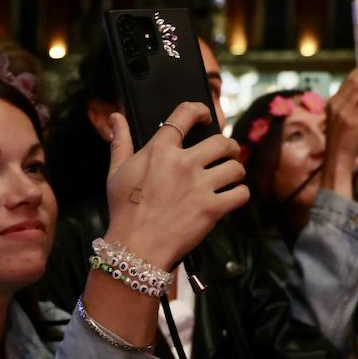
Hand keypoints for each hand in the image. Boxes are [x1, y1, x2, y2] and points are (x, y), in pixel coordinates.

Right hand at [104, 102, 247, 270]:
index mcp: (160, 150)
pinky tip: (232, 196)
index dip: (201, 110)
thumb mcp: (116, 173)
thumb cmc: (124, 211)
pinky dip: (240, 194)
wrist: (136, 248)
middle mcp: (183, 163)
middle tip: (227, 153)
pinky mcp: (212, 209)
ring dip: (236, 170)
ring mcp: (200, 186)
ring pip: (236, 167)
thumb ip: (121, 142)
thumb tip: (116, 117)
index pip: (186, 114)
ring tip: (230, 176)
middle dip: (229, 146)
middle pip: (222, 141)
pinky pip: (241, 193)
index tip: (207, 117)